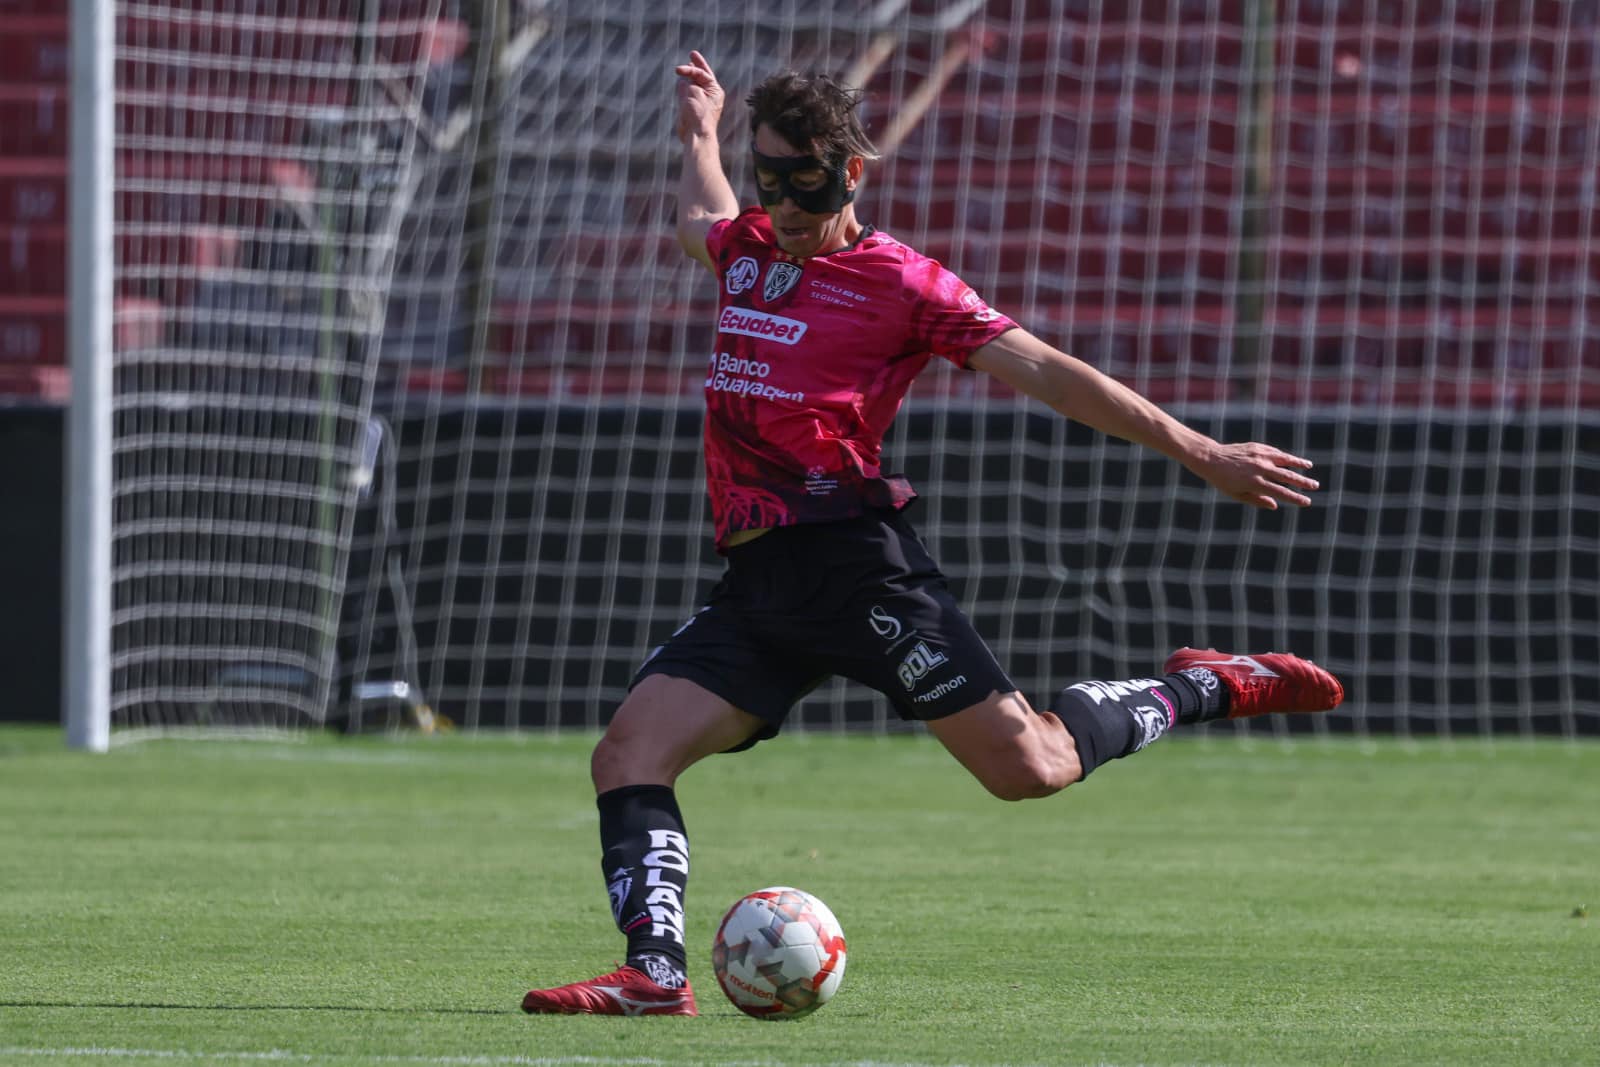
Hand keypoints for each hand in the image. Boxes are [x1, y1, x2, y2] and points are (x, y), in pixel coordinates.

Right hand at [674, 51, 724, 143]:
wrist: (695, 134)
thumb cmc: (698, 114)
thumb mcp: (693, 93)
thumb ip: (687, 85)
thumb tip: (682, 82)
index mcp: (715, 91)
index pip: (704, 73)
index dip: (693, 66)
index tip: (681, 67)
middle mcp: (708, 95)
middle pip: (701, 77)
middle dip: (695, 66)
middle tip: (692, 54)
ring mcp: (699, 102)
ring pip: (693, 85)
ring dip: (688, 77)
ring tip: (683, 69)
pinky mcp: (690, 109)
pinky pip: (686, 95)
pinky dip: (683, 89)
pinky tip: (680, 82)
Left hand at [1192, 441, 1320, 509]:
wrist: (1211, 458)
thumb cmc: (1222, 480)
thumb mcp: (1237, 494)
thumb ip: (1257, 500)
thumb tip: (1275, 505)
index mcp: (1255, 483)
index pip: (1281, 492)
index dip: (1296, 498)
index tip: (1307, 501)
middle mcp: (1260, 469)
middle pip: (1287, 477)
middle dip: (1303, 482)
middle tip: (1315, 486)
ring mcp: (1260, 456)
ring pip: (1284, 460)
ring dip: (1298, 463)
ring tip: (1309, 467)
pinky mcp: (1257, 447)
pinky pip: (1275, 452)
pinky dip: (1285, 456)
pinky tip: (1291, 459)